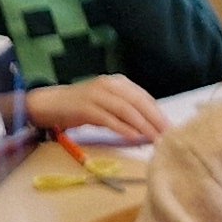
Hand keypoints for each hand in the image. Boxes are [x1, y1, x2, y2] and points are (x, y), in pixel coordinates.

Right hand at [26, 74, 165, 141]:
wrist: (51, 104)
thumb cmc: (82, 107)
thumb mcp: (108, 105)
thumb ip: (127, 113)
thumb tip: (150, 130)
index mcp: (117, 83)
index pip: (144, 97)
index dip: (158, 113)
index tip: (170, 128)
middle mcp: (109, 85)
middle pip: (138, 102)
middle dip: (155, 120)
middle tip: (168, 135)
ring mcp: (97, 95)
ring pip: (126, 110)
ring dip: (143, 126)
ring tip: (155, 139)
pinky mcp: (86, 108)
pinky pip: (109, 119)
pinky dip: (123, 129)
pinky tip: (134, 138)